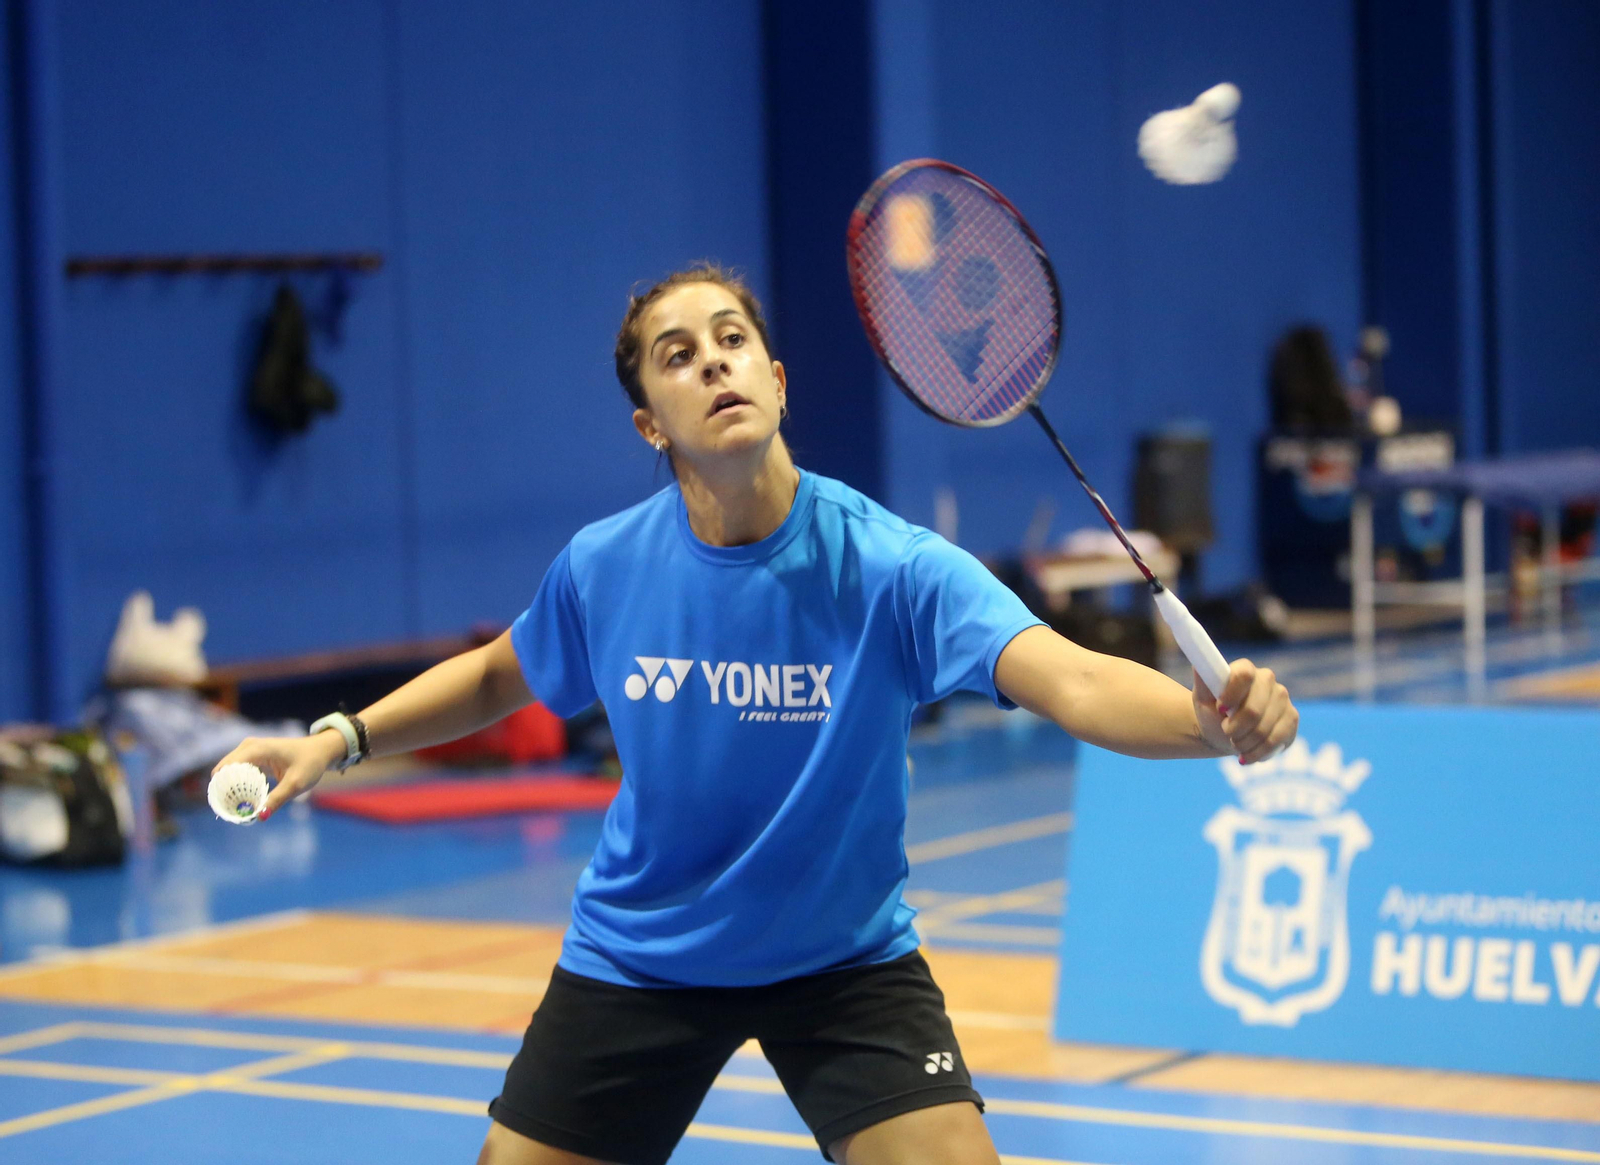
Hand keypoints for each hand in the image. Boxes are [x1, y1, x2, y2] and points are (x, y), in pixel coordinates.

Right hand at [212, 731, 346, 820]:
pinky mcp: (253, 756)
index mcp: (257, 749)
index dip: (221, 787)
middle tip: (228, 811)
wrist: (321, 751)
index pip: (227, 768)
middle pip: (224, 770)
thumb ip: (277, 799)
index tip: (224, 807)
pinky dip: (236, 784)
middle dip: (223, 789)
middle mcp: (249, 747)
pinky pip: (237, 771)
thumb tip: (260, 816)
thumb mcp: (296, 784)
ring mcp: (249, 750)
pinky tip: (240, 800)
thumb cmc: (310, 763)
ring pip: (228, 771)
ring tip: (233, 807)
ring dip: (229, 788)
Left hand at [1192, 660, 1296, 763]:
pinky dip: (1257, 752)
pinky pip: (1276, 740)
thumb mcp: (1202, 697)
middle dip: (1235, 728)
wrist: (1224, 732)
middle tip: (1225, 732)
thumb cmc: (1211, 711)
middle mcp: (1267, 679)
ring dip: (1243, 743)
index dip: (1232, 695)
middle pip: (1254, 710)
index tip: (1220, 710)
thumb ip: (1203, 680)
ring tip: (1234, 743)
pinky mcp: (1292, 718)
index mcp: (1245, 668)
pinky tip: (1247, 754)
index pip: (1244, 675)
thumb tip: (1199, 665)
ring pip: (1264, 729)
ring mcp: (1283, 698)